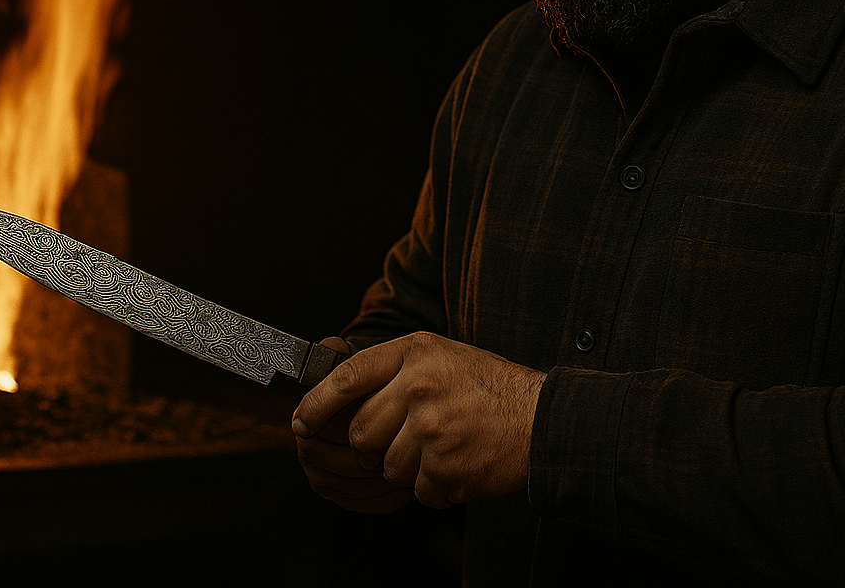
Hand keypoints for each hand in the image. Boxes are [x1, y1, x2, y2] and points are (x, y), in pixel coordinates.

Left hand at [292, 332, 545, 509]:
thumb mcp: (442, 358)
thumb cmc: (491, 389)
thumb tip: (337, 396)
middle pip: (362, 433)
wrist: (543, 420)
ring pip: (388, 467)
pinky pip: (418, 491)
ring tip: (448, 448)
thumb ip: (393, 371)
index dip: (318, 403)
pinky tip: (462, 465)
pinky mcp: (445, 466)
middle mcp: (419, 386)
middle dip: (380, 447)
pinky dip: (438, 488)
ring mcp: (431, 428)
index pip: (348, 377)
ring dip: (413, 470)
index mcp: (415, 354)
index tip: (301, 422)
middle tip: (416, 439)